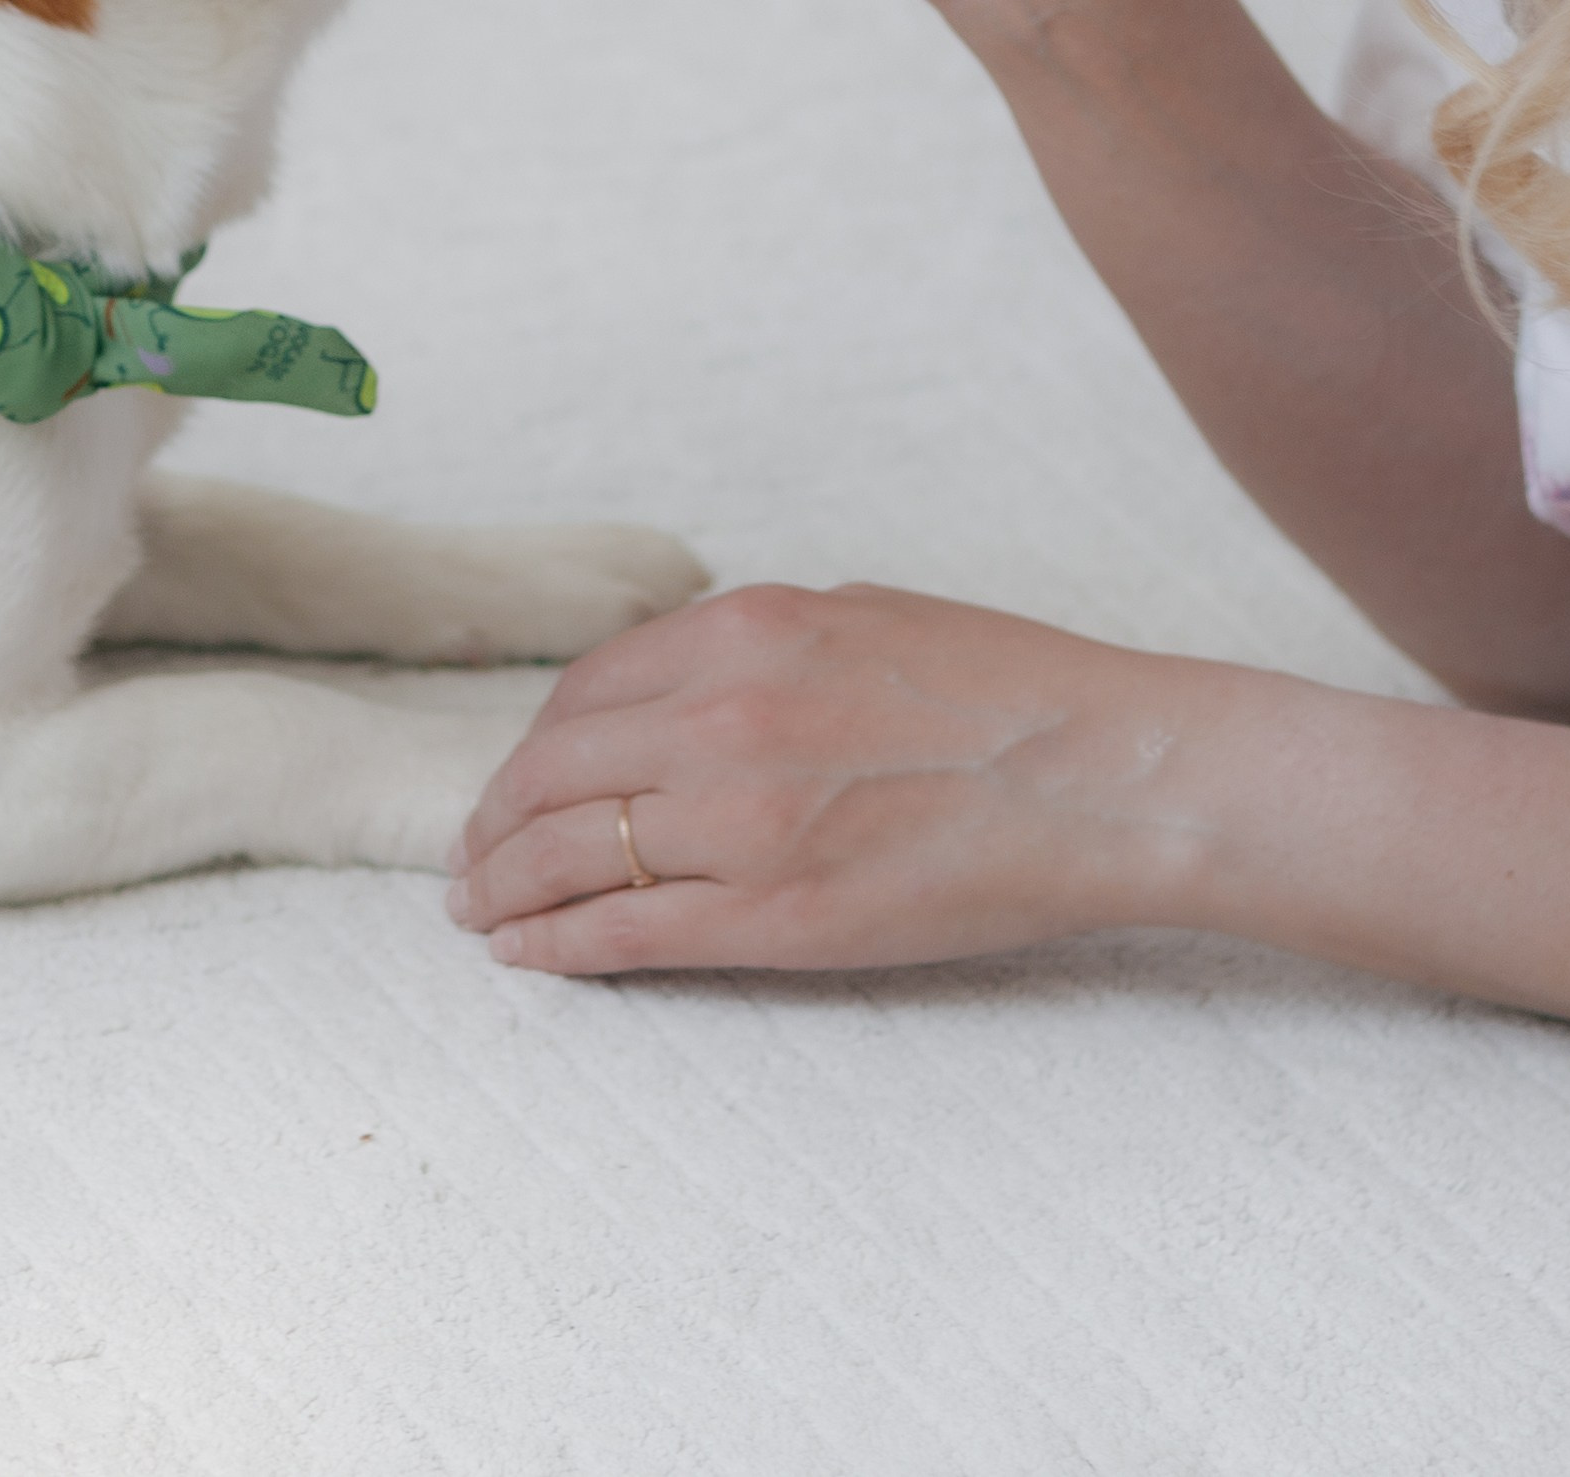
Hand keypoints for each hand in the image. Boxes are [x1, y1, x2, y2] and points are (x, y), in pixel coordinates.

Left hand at [444, 582, 1235, 974]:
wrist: (1100, 773)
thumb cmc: (1006, 690)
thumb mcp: (863, 615)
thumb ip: (760, 644)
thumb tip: (690, 675)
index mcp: (748, 629)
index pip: (587, 691)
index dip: (534, 744)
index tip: (514, 778)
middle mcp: (725, 712)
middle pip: (558, 771)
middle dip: (496, 820)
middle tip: (469, 857)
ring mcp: (745, 818)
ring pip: (577, 854)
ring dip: (508, 887)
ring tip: (480, 913)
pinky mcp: (777, 915)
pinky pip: (632, 931)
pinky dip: (562, 944)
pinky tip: (529, 954)